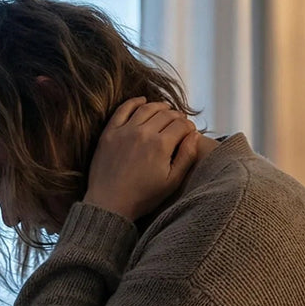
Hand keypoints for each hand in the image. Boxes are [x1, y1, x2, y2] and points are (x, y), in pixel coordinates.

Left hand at [82, 97, 201, 220]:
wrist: (109, 204)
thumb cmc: (143, 197)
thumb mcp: (172, 182)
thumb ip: (187, 156)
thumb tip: (195, 135)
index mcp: (161, 146)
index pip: (181, 125)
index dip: (190, 127)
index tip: (191, 132)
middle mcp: (143, 133)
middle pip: (166, 114)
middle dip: (177, 116)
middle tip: (180, 122)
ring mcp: (124, 131)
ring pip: (147, 108)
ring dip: (160, 106)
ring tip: (166, 110)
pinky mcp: (110, 132)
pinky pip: (123, 109)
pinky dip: (135, 102)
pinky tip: (142, 101)